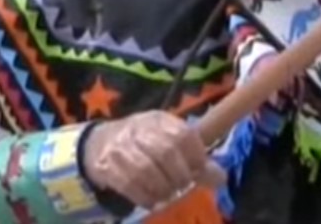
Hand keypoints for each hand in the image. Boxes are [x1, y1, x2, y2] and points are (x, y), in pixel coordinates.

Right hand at [81, 110, 224, 210]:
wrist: (99, 143)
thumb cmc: (143, 142)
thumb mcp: (169, 140)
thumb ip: (195, 157)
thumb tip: (221, 178)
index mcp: (159, 120)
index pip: (183, 134)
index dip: (195, 155)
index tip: (199, 170)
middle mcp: (139, 129)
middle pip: (165, 153)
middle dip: (179, 175)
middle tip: (183, 186)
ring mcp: (120, 147)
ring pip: (146, 170)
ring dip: (162, 188)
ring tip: (168, 194)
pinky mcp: (107, 167)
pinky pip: (128, 185)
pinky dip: (145, 197)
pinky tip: (152, 200)